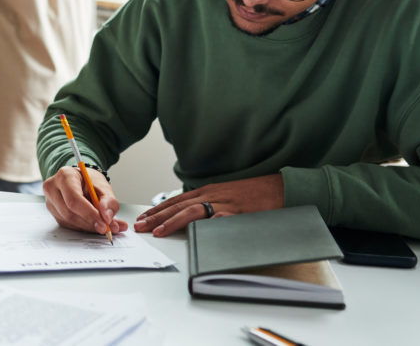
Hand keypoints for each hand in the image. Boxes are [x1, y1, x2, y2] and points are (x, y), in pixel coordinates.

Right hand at [42, 166, 126, 236]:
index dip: (89, 214)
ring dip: (88, 227)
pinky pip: (69, 225)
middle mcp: (53, 188)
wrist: (80, 181)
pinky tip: (93, 223)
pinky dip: (83, 227)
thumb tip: (107, 217)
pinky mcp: (53, 213)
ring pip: (69, 222)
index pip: (74, 199)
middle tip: (106, 228)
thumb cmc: (90, 182)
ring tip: (104, 225)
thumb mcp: (104, 187)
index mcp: (65, 176)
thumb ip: (109, 201)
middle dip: (90, 223)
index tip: (104, 223)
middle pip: (69, 213)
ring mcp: (51, 202)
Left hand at [132, 173, 283, 236]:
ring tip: (157, 231)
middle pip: (178, 206)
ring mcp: (223, 204)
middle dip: (156, 216)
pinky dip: (200, 226)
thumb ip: (211, 204)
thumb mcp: (227, 196)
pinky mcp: (236, 213)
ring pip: (191, 211)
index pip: (176, 200)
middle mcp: (211, 195)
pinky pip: (215, 220)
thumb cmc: (255, 194)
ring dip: (171, 221)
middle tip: (140, 226)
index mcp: (208, 191)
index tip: (144, 217)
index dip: (158, 209)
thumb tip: (194, 218)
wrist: (280, 187)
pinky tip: (191, 232)